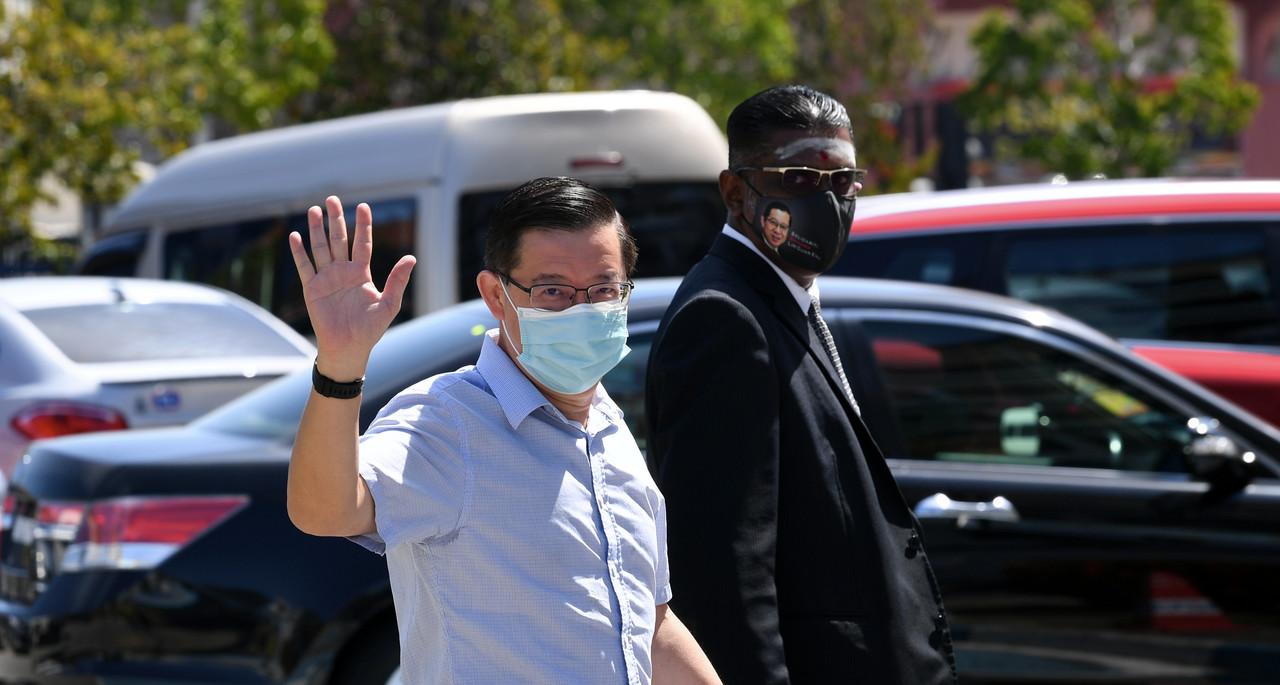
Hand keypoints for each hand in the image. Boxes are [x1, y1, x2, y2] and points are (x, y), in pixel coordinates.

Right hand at [288, 196, 414, 379]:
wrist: (349, 348)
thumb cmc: (370, 329)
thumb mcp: (389, 304)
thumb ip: (398, 280)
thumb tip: (411, 258)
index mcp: (361, 273)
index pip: (362, 243)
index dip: (363, 225)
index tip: (364, 206)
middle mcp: (343, 272)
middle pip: (339, 240)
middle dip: (336, 220)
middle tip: (332, 199)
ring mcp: (326, 279)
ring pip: (321, 248)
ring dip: (317, 229)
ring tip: (315, 209)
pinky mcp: (312, 289)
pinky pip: (305, 267)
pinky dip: (299, 252)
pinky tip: (296, 236)